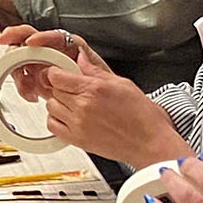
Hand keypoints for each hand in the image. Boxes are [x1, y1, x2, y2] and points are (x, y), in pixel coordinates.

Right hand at [0, 24, 109, 100]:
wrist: (92, 108)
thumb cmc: (97, 89)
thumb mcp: (99, 77)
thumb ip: (90, 66)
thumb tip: (81, 56)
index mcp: (67, 46)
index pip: (53, 36)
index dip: (41, 37)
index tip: (32, 43)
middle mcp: (50, 51)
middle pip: (27, 38)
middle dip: (15, 41)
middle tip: (6, 47)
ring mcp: (39, 62)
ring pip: (19, 56)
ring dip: (18, 70)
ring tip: (29, 88)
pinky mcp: (32, 75)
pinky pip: (19, 74)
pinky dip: (21, 84)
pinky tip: (30, 94)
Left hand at [41, 49, 186, 167]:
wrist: (151, 144)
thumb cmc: (143, 117)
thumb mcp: (122, 84)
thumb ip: (96, 71)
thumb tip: (81, 59)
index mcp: (94, 89)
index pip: (56, 76)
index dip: (57, 73)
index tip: (62, 75)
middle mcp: (83, 106)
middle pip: (54, 90)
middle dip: (62, 88)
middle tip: (75, 91)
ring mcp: (79, 124)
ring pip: (51, 107)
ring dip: (59, 104)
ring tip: (74, 105)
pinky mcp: (78, 140)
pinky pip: (53, 126)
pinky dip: (57, 121)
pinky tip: (69, 118)